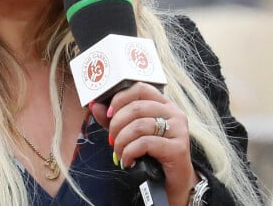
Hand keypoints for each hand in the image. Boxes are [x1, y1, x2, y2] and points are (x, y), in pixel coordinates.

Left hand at [90, 82, 198, 205]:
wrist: (171, 184)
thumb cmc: (150, 155)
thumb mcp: (130, 133)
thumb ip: (113, 118)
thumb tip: (94, 105)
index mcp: (163, 103)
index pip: (140, 88)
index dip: (120, 98)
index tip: (109, 114)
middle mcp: (173, 112)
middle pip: (136, 107)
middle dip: (117, 124)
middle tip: (111, 139)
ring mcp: (178, 129)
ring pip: (139, 126)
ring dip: (121, 141)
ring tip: (118, 152)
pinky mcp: (178, 148)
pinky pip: (145, 143)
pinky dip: (130, 152)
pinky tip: (127, 161)